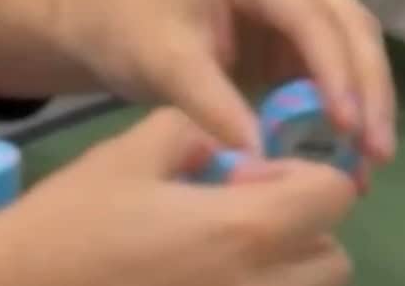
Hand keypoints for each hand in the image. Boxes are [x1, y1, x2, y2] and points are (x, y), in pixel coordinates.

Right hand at [0, 110, 353, 285]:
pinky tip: (202, 284)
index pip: (332, 198)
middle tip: (245, 221)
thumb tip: (230, 150)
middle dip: (304, 233)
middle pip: (331, 262)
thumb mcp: (133, 153)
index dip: (306, 178)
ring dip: (286, 276)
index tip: (258, 178)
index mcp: (241, 232)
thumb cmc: (71, 229)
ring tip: (225, 260)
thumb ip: (199, 133)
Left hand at [66, 0, 394, 162]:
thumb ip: (215, 106)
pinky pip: (342, 58)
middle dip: (369, 88)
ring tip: (374, 155)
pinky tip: (356, 142)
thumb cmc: (136, 33)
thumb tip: (263, 158)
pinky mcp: (305, 25)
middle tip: (377, 152)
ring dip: (371, 96)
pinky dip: (352, 99)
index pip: (312, 16)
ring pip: (357, 40)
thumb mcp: (167, 67)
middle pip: (350, 23)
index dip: (336, 70)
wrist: (116, 24)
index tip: (348, 127)